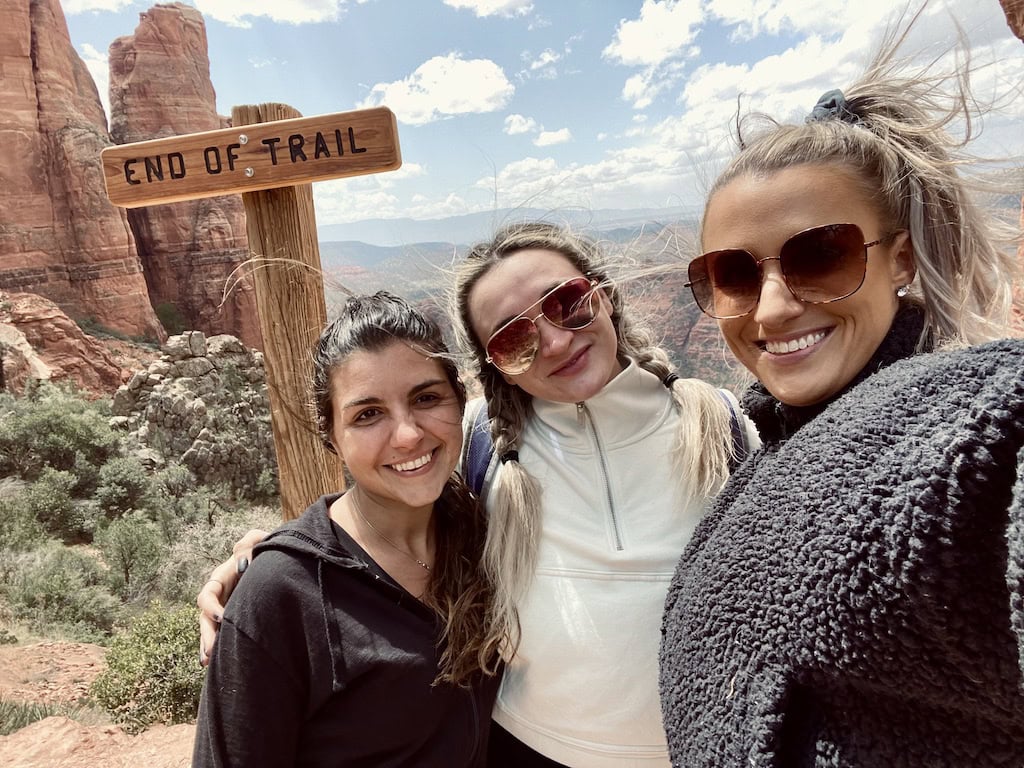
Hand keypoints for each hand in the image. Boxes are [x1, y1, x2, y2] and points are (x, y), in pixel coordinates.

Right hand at [197, 528, 268, 665]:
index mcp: (222, 577)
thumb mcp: (258, 539)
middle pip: (205, 617)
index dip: (211, 607)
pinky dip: (219, 647)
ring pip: (212, 629)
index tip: (223, 617)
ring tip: (208, 662)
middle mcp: (220, 595)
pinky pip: (224, 633)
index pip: (208, 594)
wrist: (278, 558)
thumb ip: (249, 542)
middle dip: (207, 634)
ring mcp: (227, 607)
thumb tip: (242, 560)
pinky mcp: (236, 616)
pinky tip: (217, 663)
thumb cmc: (266, 547)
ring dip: (209, 645)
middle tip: (211, 651)